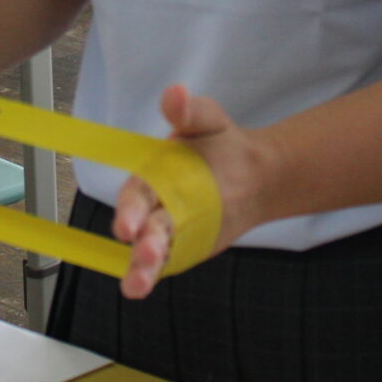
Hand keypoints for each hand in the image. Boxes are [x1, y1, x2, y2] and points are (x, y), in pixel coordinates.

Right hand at [111, 84, 275, 299]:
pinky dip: (151, 276)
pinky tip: (140, 289)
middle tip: (144, 251)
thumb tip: (175, 92)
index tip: (128, 225)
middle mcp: (152, 206)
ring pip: (147, 251)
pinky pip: (165, 264)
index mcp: (150, 176)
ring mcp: (167, 231)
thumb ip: (189, 110)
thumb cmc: (219, 143)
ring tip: (137, 284)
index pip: (135, 195)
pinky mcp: (183, 249)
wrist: (253, 173)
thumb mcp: (207, 120)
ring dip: (141, 265)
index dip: (129, 209)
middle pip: (140, 227)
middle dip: (139, 242)